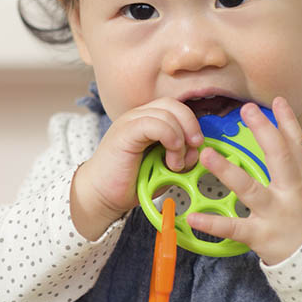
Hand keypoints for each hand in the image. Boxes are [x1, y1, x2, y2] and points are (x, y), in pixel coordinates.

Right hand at [71, 97, 202, 240]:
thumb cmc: (132, 183)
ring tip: (176, 163)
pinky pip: (153, 123)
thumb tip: (199, 150)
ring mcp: (130, 122)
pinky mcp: (125, 132)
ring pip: (167, 112)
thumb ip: (181, 156)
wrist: (102, 196)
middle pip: (173, 105)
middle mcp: (138, 116)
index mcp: (148, 121)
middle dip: (191, 125)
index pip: (176, 108)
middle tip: (194, 148)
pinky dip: (170, 137)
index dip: (192, 124)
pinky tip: (170, 157)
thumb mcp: (164, 168)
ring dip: (180, 138)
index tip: (197, 148)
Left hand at [186, 97, 301, 265]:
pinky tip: (192, 216)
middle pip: (278, 156)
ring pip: (250, 188)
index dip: (288, 122)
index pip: (296, 146)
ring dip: (226, 170)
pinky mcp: (261, 235)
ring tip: (206, 154)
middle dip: (264, 131)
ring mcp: (275, 213)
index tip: (277, 100)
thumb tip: (284, 143)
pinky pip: (234, 228)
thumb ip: (296, 171)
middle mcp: (290, 192)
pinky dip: (212, 224)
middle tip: (247, 109)